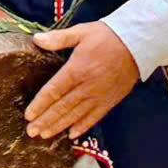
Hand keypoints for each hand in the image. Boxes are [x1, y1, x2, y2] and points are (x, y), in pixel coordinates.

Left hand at [25, 22, 141, 139]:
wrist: (138, 44)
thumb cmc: (108, 36)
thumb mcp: (81, 32)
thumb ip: (58, 38)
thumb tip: (36, 39)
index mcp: (77, 69)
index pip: (54, 91)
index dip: (40, 104)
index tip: (28, 115)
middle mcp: (87, 86)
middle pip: (62, 107)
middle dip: (45, 120)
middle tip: (31, 132)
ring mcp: (99, 95)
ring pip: (75, 115)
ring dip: (59, 126)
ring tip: (45, 135)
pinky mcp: (110, 100)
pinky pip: (94, 117)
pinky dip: (83, 127)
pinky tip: (72, 135)